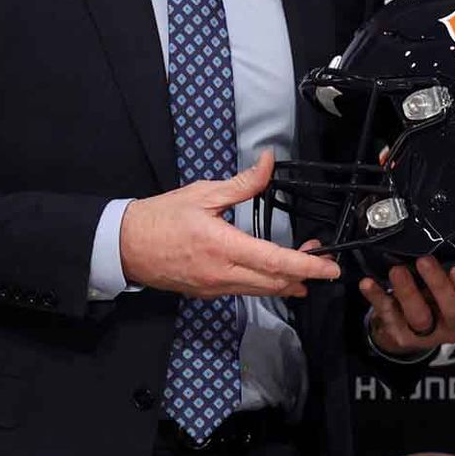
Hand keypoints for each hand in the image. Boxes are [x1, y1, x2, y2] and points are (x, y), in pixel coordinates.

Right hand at [120, 150, 340, 297]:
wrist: (125, 245)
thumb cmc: (160, 218)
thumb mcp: (203, 193)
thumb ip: (242, 183)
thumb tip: (268, 163)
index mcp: (223, 246)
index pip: (275, 261)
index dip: (307, 266)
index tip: (330, 267)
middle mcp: (222, 273)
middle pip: (274, 282)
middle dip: (305, 274)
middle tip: (324, 261)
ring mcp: (214, 287)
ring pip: (261, 291)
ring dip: (287, 282)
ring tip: (306, 270)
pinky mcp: (207, 292)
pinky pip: (244, 292)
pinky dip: (266, 285)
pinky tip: (275, 277)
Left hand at [359, 256, 454, 355]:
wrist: (409, 329)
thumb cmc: (435, 299)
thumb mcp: (451, 287)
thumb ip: (452, 271)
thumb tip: (446, 238)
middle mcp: (451, 326)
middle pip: (451, 311)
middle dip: (438, 285)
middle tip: (425, 261)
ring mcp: (425, 335)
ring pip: (419, 317)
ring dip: (408, 292)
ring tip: (397, 271)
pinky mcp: (400, 334)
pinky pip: (387, 315)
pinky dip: (377, 297)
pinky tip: (368, 283)